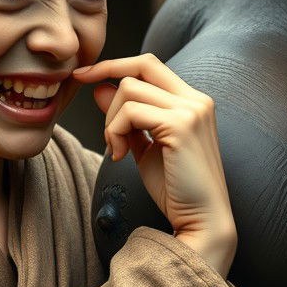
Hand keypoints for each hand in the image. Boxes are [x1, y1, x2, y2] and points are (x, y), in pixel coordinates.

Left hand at [74, 55, 236, 276]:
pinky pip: (130, 112)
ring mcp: (191, 110)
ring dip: (111, 120)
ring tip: (116, 149)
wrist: (202, 221)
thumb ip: (127, 117)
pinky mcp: (180, 125)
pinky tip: (120, 156)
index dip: (115, 64)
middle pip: (140, 66)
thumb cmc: (176, 189)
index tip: (84, 74)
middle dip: (106, 78)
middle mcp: (196, 99)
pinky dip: (115, 131)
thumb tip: (100, 89)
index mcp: (193, 102)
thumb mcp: (144, 146)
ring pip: (129, 88)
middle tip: (84, 96)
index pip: (150, 65)